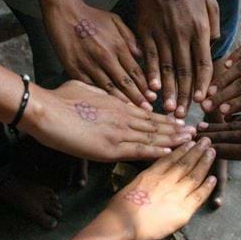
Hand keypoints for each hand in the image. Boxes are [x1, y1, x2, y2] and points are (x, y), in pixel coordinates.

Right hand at [20, 80, 195, 161]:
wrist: (46, 109)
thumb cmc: (61, 97)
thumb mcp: (86, 86)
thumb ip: (102, 93)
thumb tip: (106, 93)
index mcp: (118, 103)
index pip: (148, 112)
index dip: (165, 118)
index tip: (179, 120)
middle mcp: (123, 116)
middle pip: (155, 124)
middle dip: (176, 129)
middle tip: (194, 132)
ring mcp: (119, 132)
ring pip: (152, 136)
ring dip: (173, 140)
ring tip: (190, 141)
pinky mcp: (110, 147)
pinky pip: (138, 150)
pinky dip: (156, 151)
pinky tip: (170, 152)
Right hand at [43, 1, 156, 108]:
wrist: (64, 13)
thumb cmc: (91, 16)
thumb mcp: (115, 20)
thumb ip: (130, 38)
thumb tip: (141, 55)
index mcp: (118, 45)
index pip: (135, 70)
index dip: (145, 85)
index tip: (153, 97)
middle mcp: (106, 57)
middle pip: (125, 82)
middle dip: (137, 98)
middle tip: (147, 110)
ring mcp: (90, 64)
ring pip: (108, 88)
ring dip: (121, 101)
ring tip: (131, 112)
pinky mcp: (75, 69)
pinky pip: (90, 87)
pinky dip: (99, 97)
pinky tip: (107, 107)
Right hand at [60, 139, 216, 239]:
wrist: (121, 226)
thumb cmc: (118, 210)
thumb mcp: (131, 186)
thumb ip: (146, 179)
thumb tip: (152, 177)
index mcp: (151, 174)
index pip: (170, 157)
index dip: (182, 148)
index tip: (190, 140)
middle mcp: (165, 180)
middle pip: (185, 162)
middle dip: (197, 150)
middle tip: (206, 140)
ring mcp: (175, 194)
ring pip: (194, 175)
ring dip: (204, 162)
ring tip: (212, 152)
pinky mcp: (183, 210)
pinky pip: (198, 195)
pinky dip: (207, 186)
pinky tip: (213, 178)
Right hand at [135, 0, 219, 117]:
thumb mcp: (209, 1)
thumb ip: (214, 25)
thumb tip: (213, 46)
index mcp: (200, 28)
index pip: (203, 63)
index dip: (203, 84)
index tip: (203, 100)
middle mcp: (181, 35)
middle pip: (185, 71)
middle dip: (185, 95)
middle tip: (183, 116)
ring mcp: (161, 34)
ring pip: (167, 68)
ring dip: (168, 91)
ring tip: (168, 110)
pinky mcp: (145, 31)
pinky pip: (149, 57)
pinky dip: (151, 74)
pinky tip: (152, 89)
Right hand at [197, 101, 240, 201]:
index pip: (225, 151)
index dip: (208, 150)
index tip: (192, 148)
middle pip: (224, 136)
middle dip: (206, 136)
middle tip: (189, 134)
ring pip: (231, 125)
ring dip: (215, 126)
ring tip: (201, 125)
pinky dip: (230, 118)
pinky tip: (226, 117)